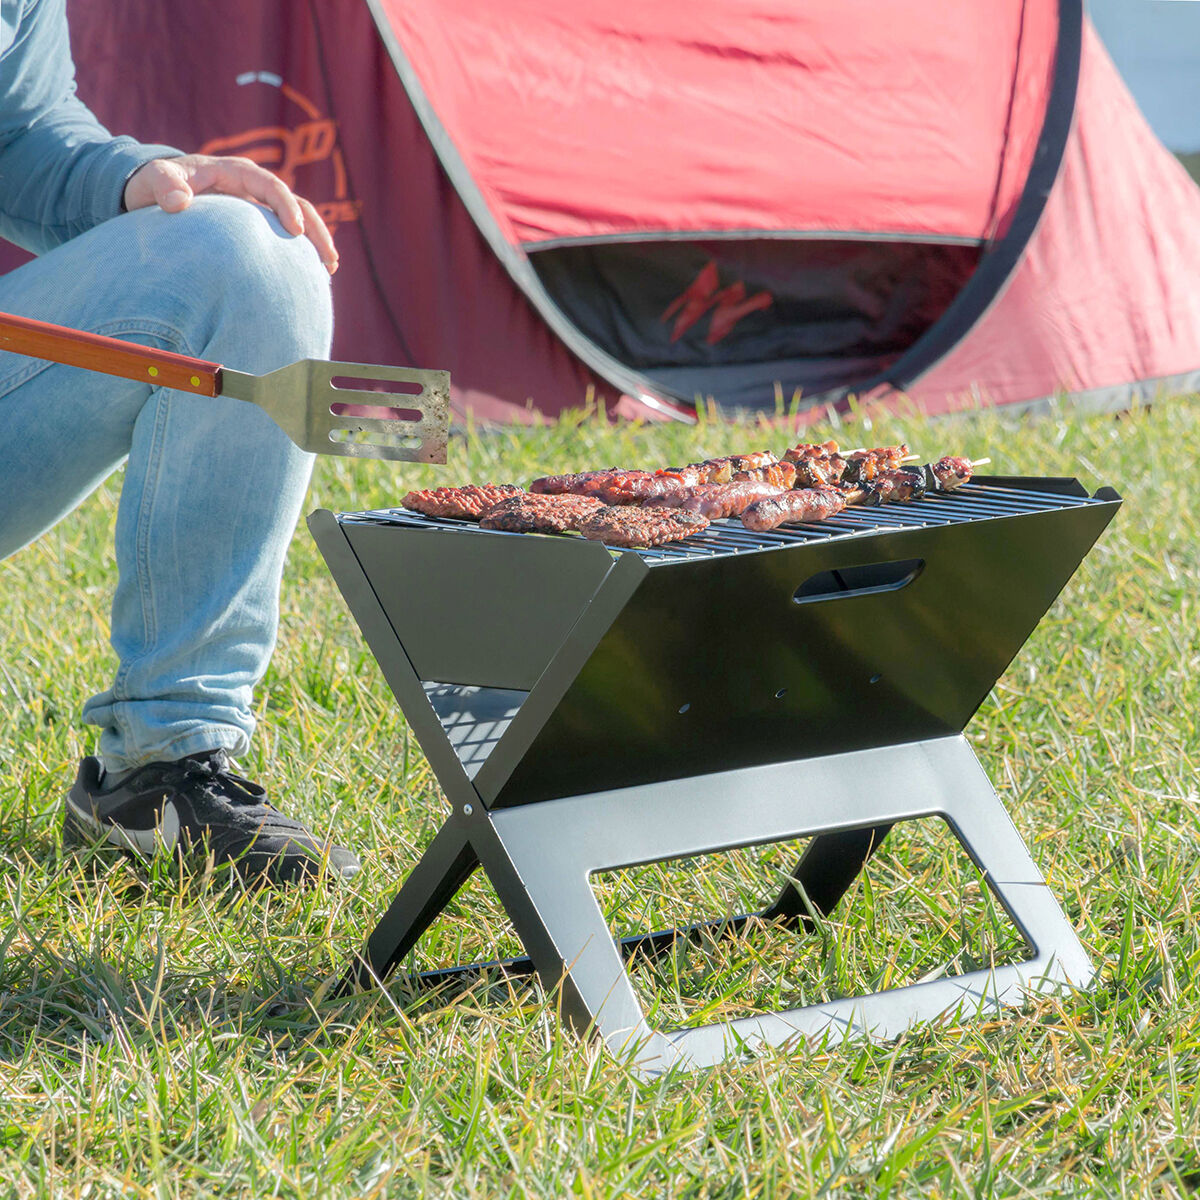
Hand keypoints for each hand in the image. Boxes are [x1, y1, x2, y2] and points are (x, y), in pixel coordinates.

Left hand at [123, 154, 338, 273]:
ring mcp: (259, 209)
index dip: (286, 206)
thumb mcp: (154, 180)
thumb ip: (164, 186)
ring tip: (329, 269)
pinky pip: (286, 239)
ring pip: (299, 222)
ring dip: (317, 243)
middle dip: (316, 229)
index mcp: (236, 173)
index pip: (271, 185)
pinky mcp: (259, 227)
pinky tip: (311, 277)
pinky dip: (301, 254)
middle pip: (297, 204)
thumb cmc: (157, 185)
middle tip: (329, 258)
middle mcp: (255, 190)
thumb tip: (179, 202)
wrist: (157, 194)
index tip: (296, 230)